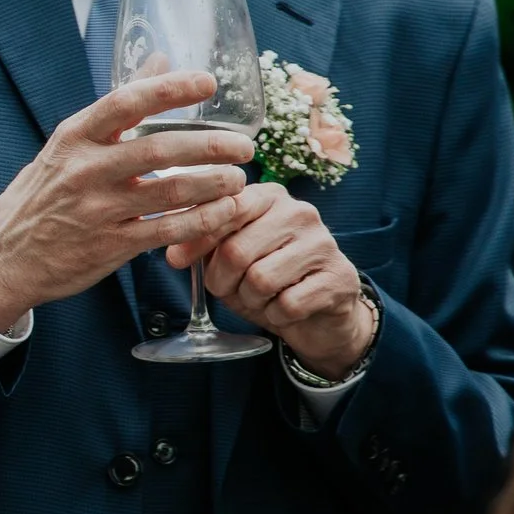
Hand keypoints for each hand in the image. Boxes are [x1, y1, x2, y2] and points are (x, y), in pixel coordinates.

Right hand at [0, 71, 259, 327]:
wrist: (5, 256)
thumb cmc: (43, 194)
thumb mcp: (69, 143)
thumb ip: (118, 106)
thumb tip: (160, 60)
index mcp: (74, 136)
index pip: (125, 102)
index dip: (169, 90)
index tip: (207, 82)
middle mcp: (85, 169)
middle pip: (158, 148)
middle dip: (210, 145)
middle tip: (243, 145)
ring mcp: (97, 209)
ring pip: (169, 190)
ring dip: (213, 183)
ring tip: (238, 179)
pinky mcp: (110, 246)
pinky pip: (167, 230)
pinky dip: (201, 220)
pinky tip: (223, 212)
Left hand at [170, 181, 375, 377]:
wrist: (319, 314)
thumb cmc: (267, 279)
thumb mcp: (228, 258)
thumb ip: (204, 246)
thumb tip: (173, 254)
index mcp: (269, 197)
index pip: (224, 209)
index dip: (196, 239)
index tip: (178, 260)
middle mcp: (300, 212)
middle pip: (236, 251)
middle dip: (222, 281)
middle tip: (231, 290)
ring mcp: (324, 243)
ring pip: (261, 280)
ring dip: (251, 300)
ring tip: (262, 298)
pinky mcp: (339, 277)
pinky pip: (288, 305)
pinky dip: (276, 316)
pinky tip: (286, 310)